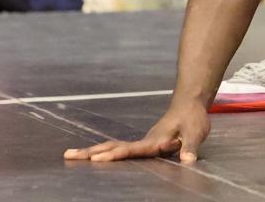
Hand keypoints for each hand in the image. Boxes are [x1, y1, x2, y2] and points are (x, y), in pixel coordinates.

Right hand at [64, 100, 209, 162]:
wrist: (189, 104)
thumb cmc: (193, 119)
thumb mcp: (196, 132)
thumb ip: (190, 147)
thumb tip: (186, 161)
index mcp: (153, 141)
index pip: (130, 150)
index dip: (114, 155)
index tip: (96, 159)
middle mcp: (143, 142)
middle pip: (113, 147)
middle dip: (91, 152)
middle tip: (68, 155)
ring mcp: (141, 142)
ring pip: (113, 147)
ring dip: (92, 152)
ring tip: (70, 155)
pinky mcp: (142, 144)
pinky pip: (118, 149)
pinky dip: (103, 152)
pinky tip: (93, 156)